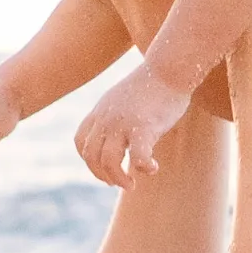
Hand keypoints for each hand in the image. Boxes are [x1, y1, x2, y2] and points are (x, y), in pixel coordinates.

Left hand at [74, 65, 193, 188]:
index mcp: (100, 111)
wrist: (169, 67)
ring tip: (131, 185)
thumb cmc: (152, 85)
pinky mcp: (144, 127)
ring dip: (118, 179)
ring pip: (109, 161)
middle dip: (102, 175)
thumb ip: (115, 116)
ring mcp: (122, 123)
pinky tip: (153, 169)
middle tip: (119, 183)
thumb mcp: (123, 99)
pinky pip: (138, 157)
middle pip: (91, 156)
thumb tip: (121, 137)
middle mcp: (106, 118)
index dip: (90, 161)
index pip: (81, 142)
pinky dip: (144, 168)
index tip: (104, 170)